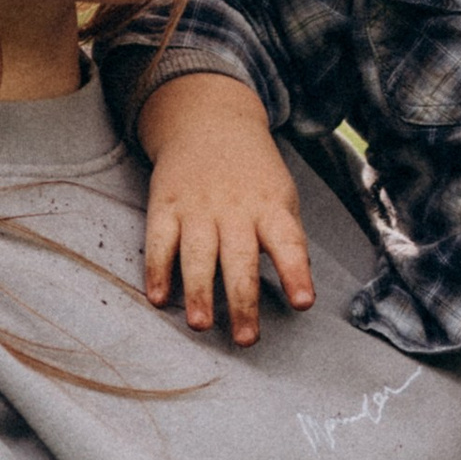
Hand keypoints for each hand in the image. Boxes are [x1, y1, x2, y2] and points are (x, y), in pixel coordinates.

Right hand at [139, 71, 315, 343]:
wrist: (209, 120)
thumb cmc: (253, 172)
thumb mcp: (282, 195)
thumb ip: (286, 238)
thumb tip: (296, 286)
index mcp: (271, 207)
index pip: (288, 243)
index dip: (296, 273)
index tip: (303, 302)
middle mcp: (235, 210)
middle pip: (240, 259)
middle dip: (243, 301)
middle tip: (245, 339)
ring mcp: (198, 208)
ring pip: (198, 255)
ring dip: (199, 291)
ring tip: (200, 324)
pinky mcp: (165, 206)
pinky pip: (160, 242)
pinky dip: (157, 271)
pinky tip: (158, 297)